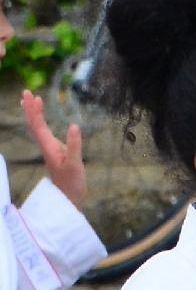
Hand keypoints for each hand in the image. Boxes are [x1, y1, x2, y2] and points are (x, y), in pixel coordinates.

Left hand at [19, 90, 83, 209]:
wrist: (69, 198)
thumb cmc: (72, 183)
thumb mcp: (75, 164)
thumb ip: (75, 145)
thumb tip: (74, 125)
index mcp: (48, 147)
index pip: (37, 125)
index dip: (34, 110)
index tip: (32, 95)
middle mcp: (46, 146)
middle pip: (34, 124)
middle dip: (29, 108)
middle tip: (26, 91)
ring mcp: (49, 148)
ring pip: (37, 128)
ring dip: (33, 113)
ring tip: (31, 100)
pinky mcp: (54, 151)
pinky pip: (43, 132)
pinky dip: (40, 122)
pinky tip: (41, 118)